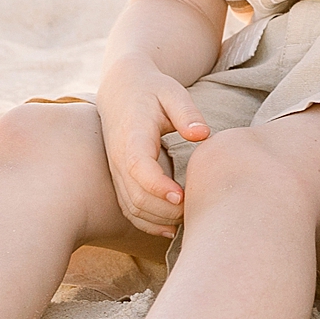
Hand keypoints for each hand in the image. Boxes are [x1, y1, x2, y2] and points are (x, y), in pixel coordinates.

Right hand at [95, 60, 210, 236]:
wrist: (121, 90)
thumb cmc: (152, 90)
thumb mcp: (172, 92)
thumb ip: (187, 112)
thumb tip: (202, 134)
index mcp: (132, 136)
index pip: (137, 167)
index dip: (158, 186)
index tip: (182, 197)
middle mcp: (118, 159)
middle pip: (135, 196)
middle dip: (166, 210)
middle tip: (196, 210)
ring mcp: (116, 172)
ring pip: (132, 208)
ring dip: (159, 220)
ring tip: (189, 219)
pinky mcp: (120, 180)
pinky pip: (130, 209)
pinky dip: (148, 223)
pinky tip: (171, 229)